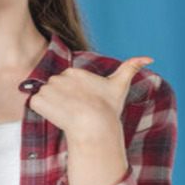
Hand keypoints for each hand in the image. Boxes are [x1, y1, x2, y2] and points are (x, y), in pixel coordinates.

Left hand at [29, 56, 153, 136]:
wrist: (95, 127)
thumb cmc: (107, 109)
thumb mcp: (120, 86)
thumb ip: (131, 68)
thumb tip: (150, 57)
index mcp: (74, 71)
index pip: (66, 83)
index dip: (73, 96)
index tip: (83, 104)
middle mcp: (60, 76)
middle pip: (54, 89)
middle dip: (62, 100)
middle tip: (76, 111)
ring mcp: (48, 88)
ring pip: (45, 97)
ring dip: (52, 106)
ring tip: (67, 114)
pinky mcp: (39, 100)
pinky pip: (35, 104)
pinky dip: (42, 111)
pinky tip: (56, 116)